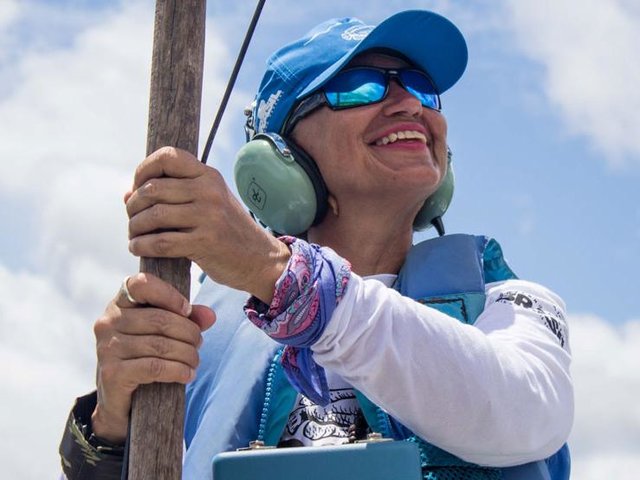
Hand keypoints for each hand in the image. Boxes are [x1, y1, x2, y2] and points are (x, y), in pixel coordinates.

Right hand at [91, 273, 214, 442]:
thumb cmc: (146, 356)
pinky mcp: (112, 373)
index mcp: (120, 303)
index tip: (187, 310)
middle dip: (189, 332)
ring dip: (187, 354)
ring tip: (195, 361)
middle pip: (160, 319)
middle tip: (199, 343)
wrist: (121, 401)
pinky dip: (178, 371)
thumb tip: (210, 316)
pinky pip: (154, 367)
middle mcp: (108, 321)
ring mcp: (107, 347)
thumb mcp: (166, 332)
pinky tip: (188, 374)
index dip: (169, 294)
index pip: (141, 283)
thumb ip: (187, 318)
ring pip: (160, 345)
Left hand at [125, 147, 289, 301]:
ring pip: (153, 215)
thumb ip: (173, 195)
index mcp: (209, 176)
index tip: (137, 187)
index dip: (143, 169)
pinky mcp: (205, 242)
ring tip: (134, 235)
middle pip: (152, 189)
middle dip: (133, 206)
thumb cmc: (228, 231)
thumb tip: (127, 194)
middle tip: (133, 218)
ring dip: (135, 227)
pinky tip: (138, 248)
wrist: (260, 258)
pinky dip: (142, 246)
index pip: (168, 156)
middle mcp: (209, 191)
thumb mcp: (209, 203)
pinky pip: (161, 242)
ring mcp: (208, 216)